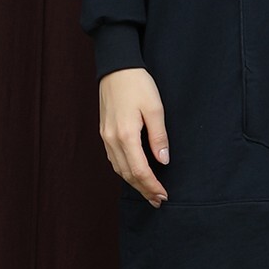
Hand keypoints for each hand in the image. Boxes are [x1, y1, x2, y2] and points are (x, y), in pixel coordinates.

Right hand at [99, 68, 169, 207]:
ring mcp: (105, 136)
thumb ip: (159, 137)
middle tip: (158, 200)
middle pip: (127, 174)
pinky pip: (113, 159)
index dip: (152, 185)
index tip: (163, 195)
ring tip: (148, 191)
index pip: (139, 170)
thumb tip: (163, 161)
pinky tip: (134, 173)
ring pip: (118, 169)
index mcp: (126, 135)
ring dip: (134, 183)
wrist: (116, 68)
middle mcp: (112, 139)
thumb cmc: (138, 84)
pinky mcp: (104, 132)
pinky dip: (125, 171)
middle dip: (143, 189)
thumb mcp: (155, 108)